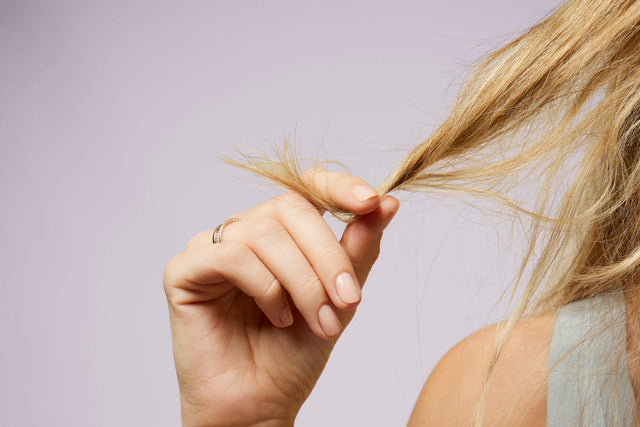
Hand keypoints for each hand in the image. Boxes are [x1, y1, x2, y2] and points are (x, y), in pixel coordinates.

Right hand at [163, 167, 398, 426]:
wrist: (260, 406)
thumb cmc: (293, 354)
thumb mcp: (339, 297)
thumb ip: (358, 249)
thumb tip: (388, 203)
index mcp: (278, 233)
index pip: (303, 188)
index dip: (337, 186)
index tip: (372, 202)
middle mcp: (242, 233)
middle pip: (289, 207)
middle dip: (327, 255)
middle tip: (347, 299)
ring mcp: (210, 249)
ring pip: (263, 233)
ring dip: (302, 280)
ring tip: (318, 322)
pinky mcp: (183, 271)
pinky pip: (230, 255)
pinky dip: (264, 285)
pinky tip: (275, 315)